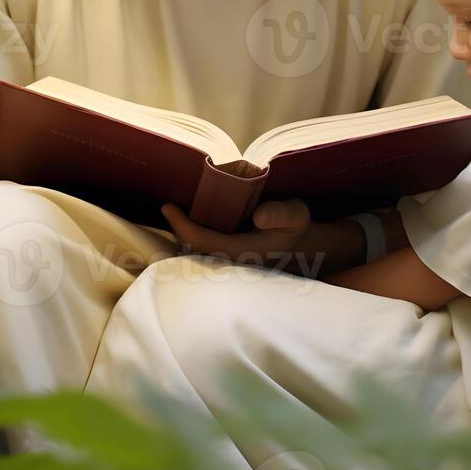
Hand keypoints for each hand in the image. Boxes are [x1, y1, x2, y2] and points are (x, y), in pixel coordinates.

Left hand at [161, 198, 312, 267]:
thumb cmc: (294, 227)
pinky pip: (201, 249)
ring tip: (175, 213)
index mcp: (242, 252)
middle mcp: (230, 261)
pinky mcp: (226, 258)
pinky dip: (191, 236)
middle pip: (192, 250)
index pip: (202, 243)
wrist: (302, 245)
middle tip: (169, 209)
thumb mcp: (296, 215)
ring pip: (195, 252)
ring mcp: (227, 262)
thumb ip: (281, 213)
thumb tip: (259, 215)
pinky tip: (188, 220)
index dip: (182, 226)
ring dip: (183, 235)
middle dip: (178, 231)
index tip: (168, 207)